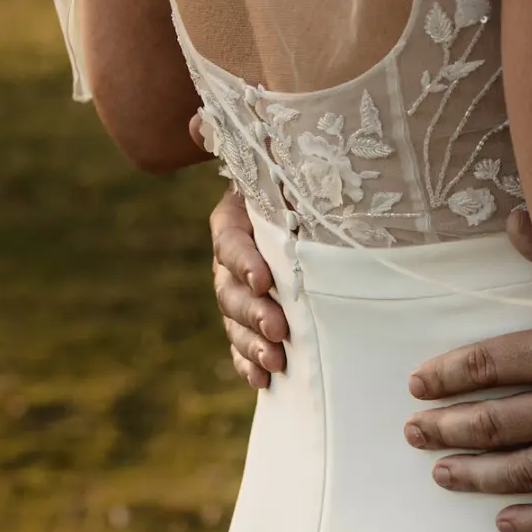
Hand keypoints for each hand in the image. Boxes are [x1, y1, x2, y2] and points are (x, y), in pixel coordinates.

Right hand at [208, 179, 290, 388]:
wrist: (301, 207)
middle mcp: (230, 260)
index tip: (263, 281)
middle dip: (254, 313)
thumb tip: (252, 152)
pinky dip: (248, 363)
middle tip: (278, 329)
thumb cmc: (301, 190)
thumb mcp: (293, 180)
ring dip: (252, 344)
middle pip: (230, 290)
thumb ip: (287, 179)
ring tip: (274, 361)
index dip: (244, 263)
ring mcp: (236, 292)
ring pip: (234, 322)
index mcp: (235, 221)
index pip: (231, 242)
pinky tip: (261, 379)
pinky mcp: (247, 318)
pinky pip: (240, 345)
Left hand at [403, 312, 531, 531]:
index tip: (420, 384)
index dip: (448, 376)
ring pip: (525, 470)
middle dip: (447, 428)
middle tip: (414, 433)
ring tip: (444, 474)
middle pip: (496, 421)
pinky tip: (507, 521)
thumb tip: (513, 223)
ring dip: (478, 474)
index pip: (491, 363)